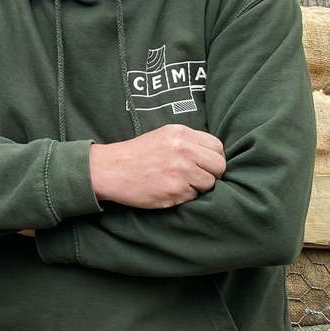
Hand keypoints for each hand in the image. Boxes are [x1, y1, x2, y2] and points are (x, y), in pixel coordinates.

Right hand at [88, 125, 226, 208]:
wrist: (111, 169)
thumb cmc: (137, 154)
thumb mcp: (163, 136)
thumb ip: (188, 142)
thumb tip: (212, 156)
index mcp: (182, 134)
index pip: (217, 147)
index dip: (213, 158)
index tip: (205, 164)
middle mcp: (184, 150)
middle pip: (219, 166)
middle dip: (211, 174)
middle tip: (196, 177)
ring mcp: (181, 171)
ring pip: (209, 183)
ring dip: (198, 187)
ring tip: (178, 183)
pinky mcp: (175, 190)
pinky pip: (194, 196)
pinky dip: (184, 196)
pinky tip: (168, 189)